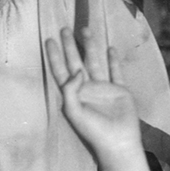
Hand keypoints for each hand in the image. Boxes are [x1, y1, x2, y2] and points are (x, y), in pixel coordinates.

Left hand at [49, 36, 143, 163]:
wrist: (118, 142)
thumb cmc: (93, 130)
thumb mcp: (74, 111)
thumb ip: (70, 89)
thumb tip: (76, 70)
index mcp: (73, 94)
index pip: (61, 71)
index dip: (54, 56)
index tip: (49, 40)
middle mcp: (87, 88)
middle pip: (76, 62)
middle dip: (70, 46)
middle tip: (64, 28)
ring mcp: (104, 88)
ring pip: (95, 62)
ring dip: (90, 46)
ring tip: (85, 29)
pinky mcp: (120, 90)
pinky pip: (116, 71)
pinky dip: (113, 60)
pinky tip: (110, 48)